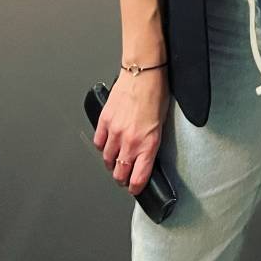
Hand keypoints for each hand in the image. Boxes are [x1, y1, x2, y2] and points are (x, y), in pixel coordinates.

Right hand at [92, 66, 169, 195]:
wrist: (143, 73)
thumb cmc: (156, 94)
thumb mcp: (161, 124)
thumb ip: (151, 144)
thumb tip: (144, 157)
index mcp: (148, 144)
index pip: (138, 178)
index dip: (135, 187)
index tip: (134, 187)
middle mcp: (130, 141)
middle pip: (119, 173)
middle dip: (122, 178)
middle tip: (124, 176)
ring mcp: (115, 132)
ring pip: (107, 160)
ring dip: (112, 162)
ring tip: (116, 160)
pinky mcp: (104, 121)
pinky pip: (98, 142)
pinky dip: (102, 146)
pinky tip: (107, 143)